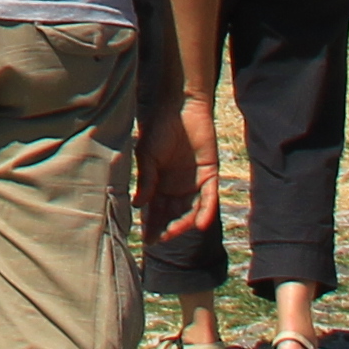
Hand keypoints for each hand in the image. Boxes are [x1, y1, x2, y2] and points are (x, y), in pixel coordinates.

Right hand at [140, 102, 215, 243]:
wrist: (180, 108)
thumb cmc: (158, 129)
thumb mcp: (147, 156)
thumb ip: (146, 180)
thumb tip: (138, 205)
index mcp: (159, 183)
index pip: (155, 210)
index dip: (151, 225)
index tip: (147, 240)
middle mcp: (176, 186)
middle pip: (172, 214)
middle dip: (166, 228)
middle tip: (160, 239)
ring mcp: (193, 182)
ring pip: (190, 211)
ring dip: (183, 223)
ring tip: (174, 232)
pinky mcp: (210, 175)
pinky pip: (209, 199)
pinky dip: (206, 212)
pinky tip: (199, 223)